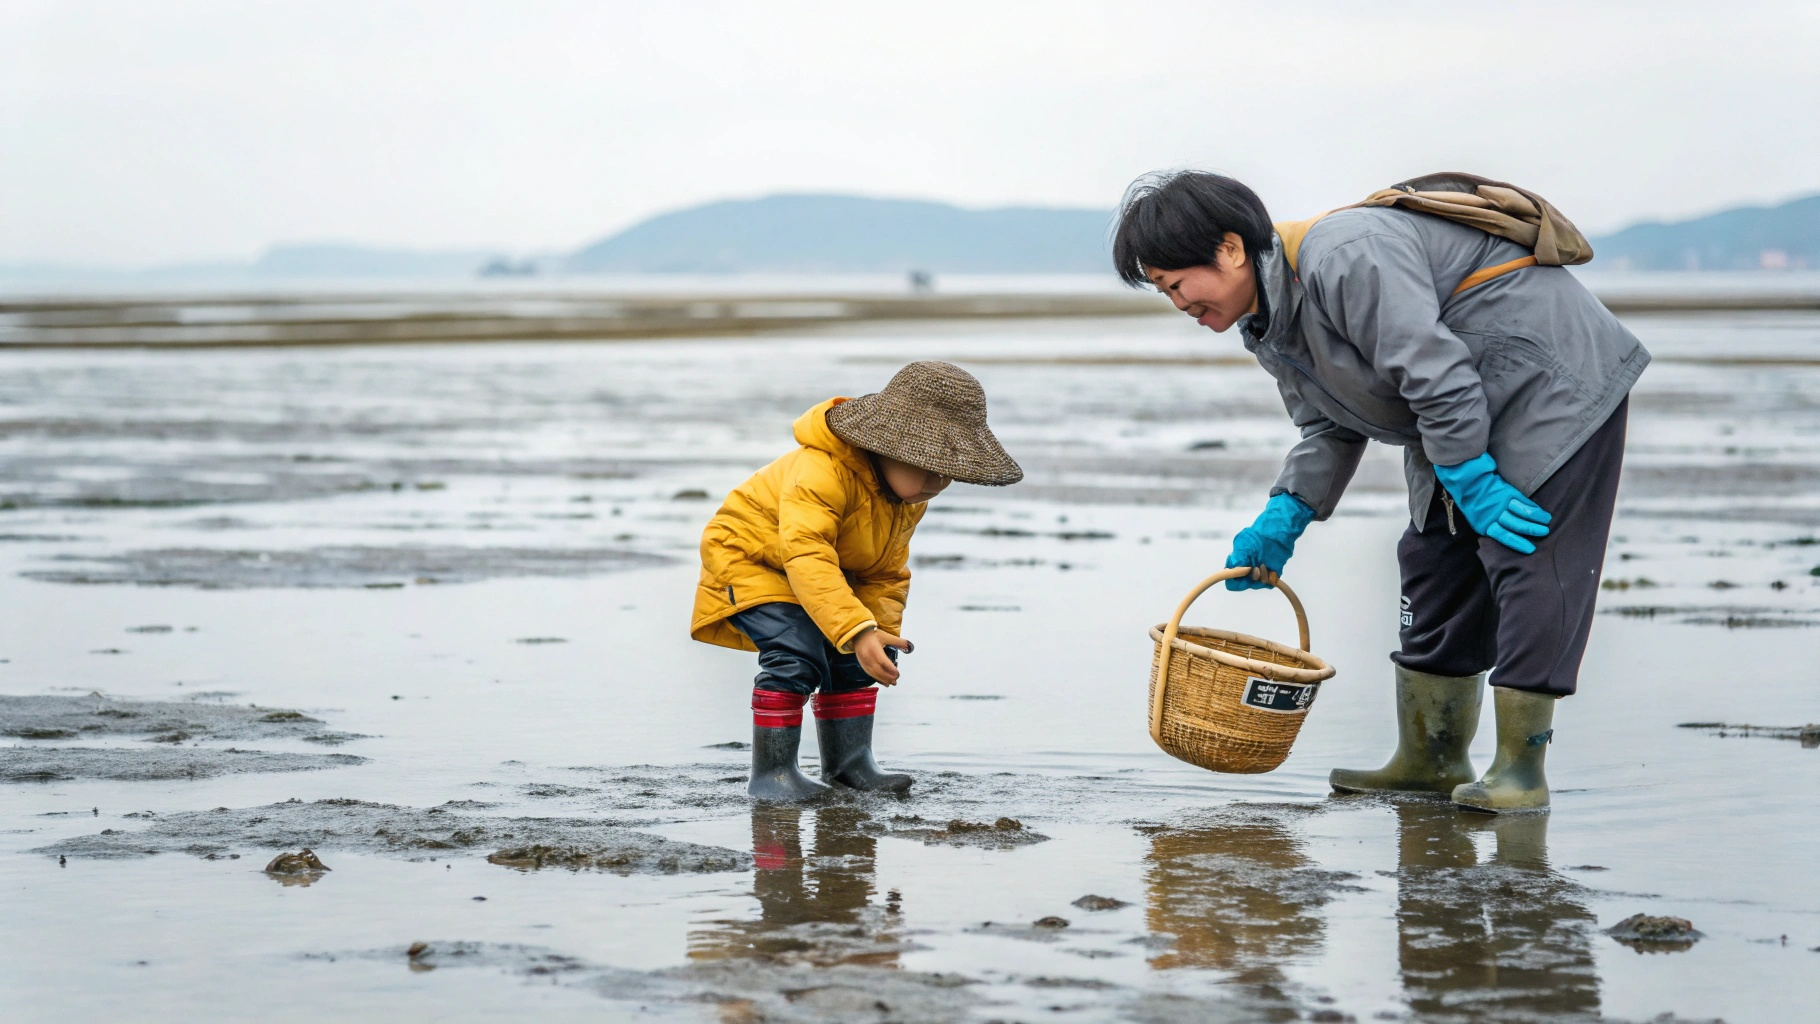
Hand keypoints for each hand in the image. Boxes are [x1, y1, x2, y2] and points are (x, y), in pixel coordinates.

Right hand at [853, 629, 910, 685]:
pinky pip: (870, 674)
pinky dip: (877, 679)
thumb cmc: (873, 635)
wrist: (858, 635)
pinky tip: (883, 682)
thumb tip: (909, 646)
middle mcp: (869, 658)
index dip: (891, 670)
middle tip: (895, 680)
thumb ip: (898, 641)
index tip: (897, 674)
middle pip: (879, 671)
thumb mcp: (886, 636)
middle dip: (888, 677)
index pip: (884, 663)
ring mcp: (864, 662)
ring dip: (883, 680)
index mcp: (875, 650)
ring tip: (891, 683)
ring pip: (874, 674)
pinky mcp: (862, 665)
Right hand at [1225, 493, 1314, 590]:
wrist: (1276, 532)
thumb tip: (1231, 571)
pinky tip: (1271, 567)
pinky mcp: (1272, 574)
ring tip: (1264, 564)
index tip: (1244, 573)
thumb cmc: (1256, 536)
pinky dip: (1271, 577)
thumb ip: (1236, 559)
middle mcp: (1247, 572)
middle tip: (1255, 567)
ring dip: (1262, 576)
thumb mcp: (1242, 544)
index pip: (1231, 583)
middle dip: (1251, 578)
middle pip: (1245, 585)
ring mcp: (1259, 574)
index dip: (1236, 581)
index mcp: (1236, 566)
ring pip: (1258, 584)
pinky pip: (1270, 583)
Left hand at [1433, 453, 1552, 554]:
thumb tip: (1508, 534)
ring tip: (1546, 521)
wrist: (1467, 481)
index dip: (1518, 543)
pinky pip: (1523, 501)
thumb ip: (1491, 526)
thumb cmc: (1472, 502)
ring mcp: (1501, 503)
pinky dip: (1533, 507)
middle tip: (1544, 532)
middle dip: (1531, 530)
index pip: (1503, 536)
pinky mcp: (1507, 492)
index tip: (1530, 549)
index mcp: (1485, 524)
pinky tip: (1540, 511)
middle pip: (1516, 525)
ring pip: (1522, 512)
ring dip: (1536, 518)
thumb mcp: (1477, 518)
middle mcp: (1494, 515)